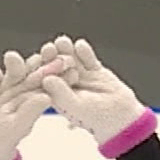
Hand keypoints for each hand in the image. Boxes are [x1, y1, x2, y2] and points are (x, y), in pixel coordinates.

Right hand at [0, 50, 58, 159]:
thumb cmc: (3, 137)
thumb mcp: (17, 127)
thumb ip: (30, 112)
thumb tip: (46, 96)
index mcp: (40, 97)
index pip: (53, 83)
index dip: (61, 73)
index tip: (69, 65)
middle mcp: (27, 87)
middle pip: (35, 70)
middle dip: (41, 59)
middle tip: (49, 50)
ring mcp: (9, 83)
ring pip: (14, 69)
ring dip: (14, 62)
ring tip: (12, 58)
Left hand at [39, 36, 154, 154]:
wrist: (122, 115)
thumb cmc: (97, 117)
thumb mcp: (77, 107)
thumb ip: (61, 93)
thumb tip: (46, 79)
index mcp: (56, 95)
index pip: (44, 79)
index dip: (40, 69)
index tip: (38, 60)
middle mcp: (65, 83)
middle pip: (55, 66)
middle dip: (52, 56)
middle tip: (49, 48)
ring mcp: (79, 75)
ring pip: (70, 58)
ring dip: (65, 49)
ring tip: (63, 42)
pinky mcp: (93, 69)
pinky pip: (87, 57)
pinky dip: (84, 51)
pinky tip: (80, 46)